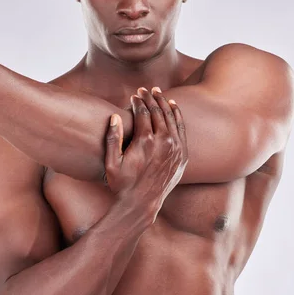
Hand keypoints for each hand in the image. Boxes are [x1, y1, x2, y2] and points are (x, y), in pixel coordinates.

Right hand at [104, 87, 187, 218]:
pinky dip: (177, 115)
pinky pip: (181, 129)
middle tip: (145, 90)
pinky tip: (173, 106)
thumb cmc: (122, 184)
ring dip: (164, 103)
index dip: (137, 102)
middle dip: (150, 98)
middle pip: (158, 112)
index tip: (133, 95)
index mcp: (145, 141)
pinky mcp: (182, 155)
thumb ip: (112, 138)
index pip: (143, 113)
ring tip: (158, 93)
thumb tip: (115, 116)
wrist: (142, 204)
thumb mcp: (111, 163)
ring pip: (171, 117)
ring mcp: (175, 148)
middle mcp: (163, 142)